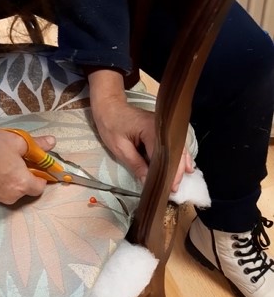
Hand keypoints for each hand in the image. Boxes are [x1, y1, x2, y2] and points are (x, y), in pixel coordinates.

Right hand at [0, 129, 55, 203]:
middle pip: (26, 189)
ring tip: (3, 162)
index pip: (40, 187)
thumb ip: (37, 144)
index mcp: (23, 184)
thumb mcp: (17, 141)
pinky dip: (0, 182)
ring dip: (12, 180)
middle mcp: (12, 196)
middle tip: (17, 160)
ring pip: (12, 190)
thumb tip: (52, 142)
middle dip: (25, 177)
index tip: (35, 165)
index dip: (40, 175)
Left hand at [88, 69, 193, 191]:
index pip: (164, 154)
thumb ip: (135, 164)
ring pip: (178, 148)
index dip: (167, 172)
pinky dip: (180, 156)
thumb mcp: (120, 148)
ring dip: (180, 165)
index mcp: (152, 129)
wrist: (109, 106)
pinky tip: (186, 168)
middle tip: (174, 190)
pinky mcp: (163, 130)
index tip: (168, 188)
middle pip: (176, 152)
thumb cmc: (111, 125)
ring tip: (179, 183)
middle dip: (176, 172)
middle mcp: (163, 127)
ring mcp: (165, 127)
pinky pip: (175, 144)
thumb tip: (148, 182)